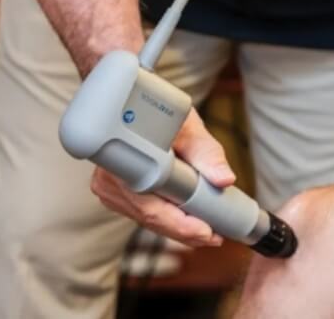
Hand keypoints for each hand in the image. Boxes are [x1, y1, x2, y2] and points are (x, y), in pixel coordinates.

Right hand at [90, 108, 234, 246]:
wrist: (132, 95)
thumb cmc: (159, 106)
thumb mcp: (187, 125)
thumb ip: (206, 152)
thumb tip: (225, 180)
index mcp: (125, 162)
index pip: (154, 207)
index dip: (182, 224)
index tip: (207, 232)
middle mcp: (110, 179)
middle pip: (150, 217)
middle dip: (184, 231)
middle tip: (214, 237)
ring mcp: (108, 187)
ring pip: (145, 218)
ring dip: (175, 227)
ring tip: (206, 232)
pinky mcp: (112, 190)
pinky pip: (140, 211)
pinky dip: (164, 217)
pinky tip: (185, 221)